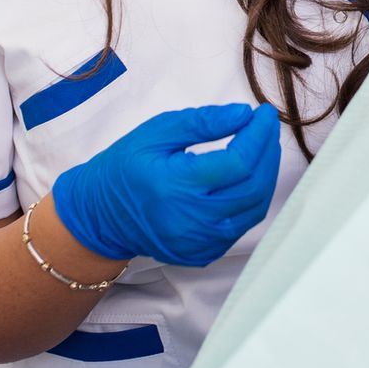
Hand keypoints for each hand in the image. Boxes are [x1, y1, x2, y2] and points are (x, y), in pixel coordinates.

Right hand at [53, 103, 281, 267]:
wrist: (99, 216)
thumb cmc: (124, 168)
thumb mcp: (157, 132)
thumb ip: (202, 122)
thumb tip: (244, 114)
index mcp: (177, 186)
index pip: (238, 162)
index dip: (259, 135)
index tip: (265, 113)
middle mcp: (192, 221)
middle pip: (253, 187)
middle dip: (269, 152)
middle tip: (267, 127)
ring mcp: (199, 243)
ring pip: (254, 209)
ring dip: (266, 176)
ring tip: (263, 147)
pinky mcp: (203, 254)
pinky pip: (241, 226)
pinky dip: (252, 198)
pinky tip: (249, 176)